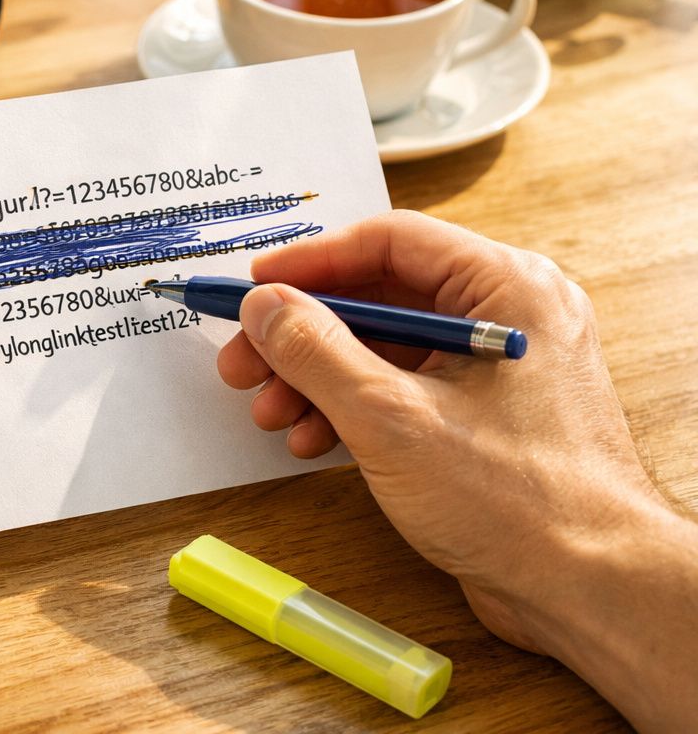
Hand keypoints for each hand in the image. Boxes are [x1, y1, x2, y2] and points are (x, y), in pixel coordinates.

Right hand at [216, 210, 697, 730]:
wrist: (590, 591)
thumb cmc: (521, 504)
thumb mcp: (391, 418)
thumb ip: (316, 352)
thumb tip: (263, 306)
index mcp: (507, 291)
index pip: (391, 242)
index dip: (311, 262)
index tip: (254, 287)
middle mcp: (506, 318)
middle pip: (380, 297)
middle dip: (302, 334)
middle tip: (244, 361)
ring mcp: (496, 370)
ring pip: (383, 348)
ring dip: (317, 377)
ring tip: (270, 412)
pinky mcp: (484, 417)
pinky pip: (402, 388)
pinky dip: (350, 408)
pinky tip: (312, 440)